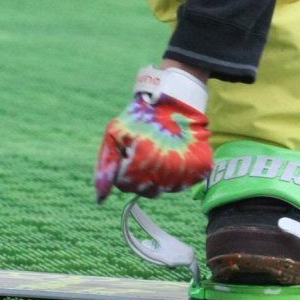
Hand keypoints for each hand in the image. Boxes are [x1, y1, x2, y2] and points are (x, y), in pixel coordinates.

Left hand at [95, 64, 212, 201]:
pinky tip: (170, 155)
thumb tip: (100, 198)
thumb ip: (106, 165)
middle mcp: (164, 173)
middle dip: (138, 175)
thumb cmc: (141, 117)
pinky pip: (182, 183)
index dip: (122, 172)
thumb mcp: (114, 133)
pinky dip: (174, 174)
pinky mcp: (199, 171)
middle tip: (142, 154)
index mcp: (141, 163)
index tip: (127, 156)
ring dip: (156, 175)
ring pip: (163, 188)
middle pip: (144, 190)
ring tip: (157, 152)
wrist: (175, 101)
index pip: (124, 185)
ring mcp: (184, 174)